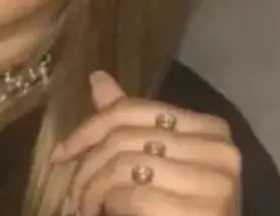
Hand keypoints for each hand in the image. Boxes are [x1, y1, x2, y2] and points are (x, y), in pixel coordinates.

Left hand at [51, 71, 240, 215]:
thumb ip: (130, 123)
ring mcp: (214, 183)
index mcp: (211, 128)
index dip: (89, 128)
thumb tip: (97, 78)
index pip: (133, 110)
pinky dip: (109, 205)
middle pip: (125, 137)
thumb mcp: (157, 160)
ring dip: (93, 190)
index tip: (60, 153)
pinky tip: (104, 214)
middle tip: (71, 195)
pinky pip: (133, 196)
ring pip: (125, 166)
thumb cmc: (181, 207)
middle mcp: (219, 151)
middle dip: (87, 166)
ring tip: (84, 207)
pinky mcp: (200, 212)